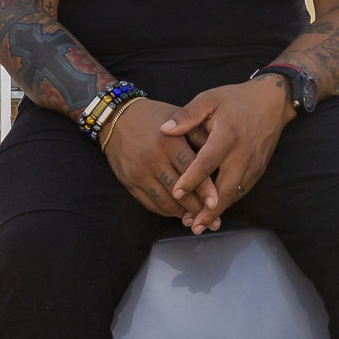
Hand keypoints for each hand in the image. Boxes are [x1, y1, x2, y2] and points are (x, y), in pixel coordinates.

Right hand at [103, 97, 215, 219]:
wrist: (116, 117)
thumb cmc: (154, 117)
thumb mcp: (178, 119)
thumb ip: (199, 135)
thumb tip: (221, 156)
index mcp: (169, 142)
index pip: (191, 171)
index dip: (205, 190)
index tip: (216, 203)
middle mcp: (153, 159)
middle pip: (179, 191)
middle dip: (197, 209)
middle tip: (213, 220)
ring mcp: (139, 172)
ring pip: (165, 201)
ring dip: (182, 213)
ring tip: (196, 219)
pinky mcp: (128, 181)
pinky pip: (150, 203)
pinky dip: (165, 211)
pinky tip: (177, 212)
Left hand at [163, 78, 294, 231]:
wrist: (272, 101)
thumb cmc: (236, 99)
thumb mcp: (209, 99)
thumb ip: (187, 115)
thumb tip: (164, 129)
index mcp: (228, 135)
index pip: (208, 161)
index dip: (192, 179)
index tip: (176, 193)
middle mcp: (243, 153)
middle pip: (225, 188)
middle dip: (208, 209)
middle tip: (191, 225)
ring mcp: (253, 164)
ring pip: (235, 194)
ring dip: (218, 211)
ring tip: (200, 224)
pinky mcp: (259, 169)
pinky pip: (242, 190)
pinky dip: (228, 202)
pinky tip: (215, 211)